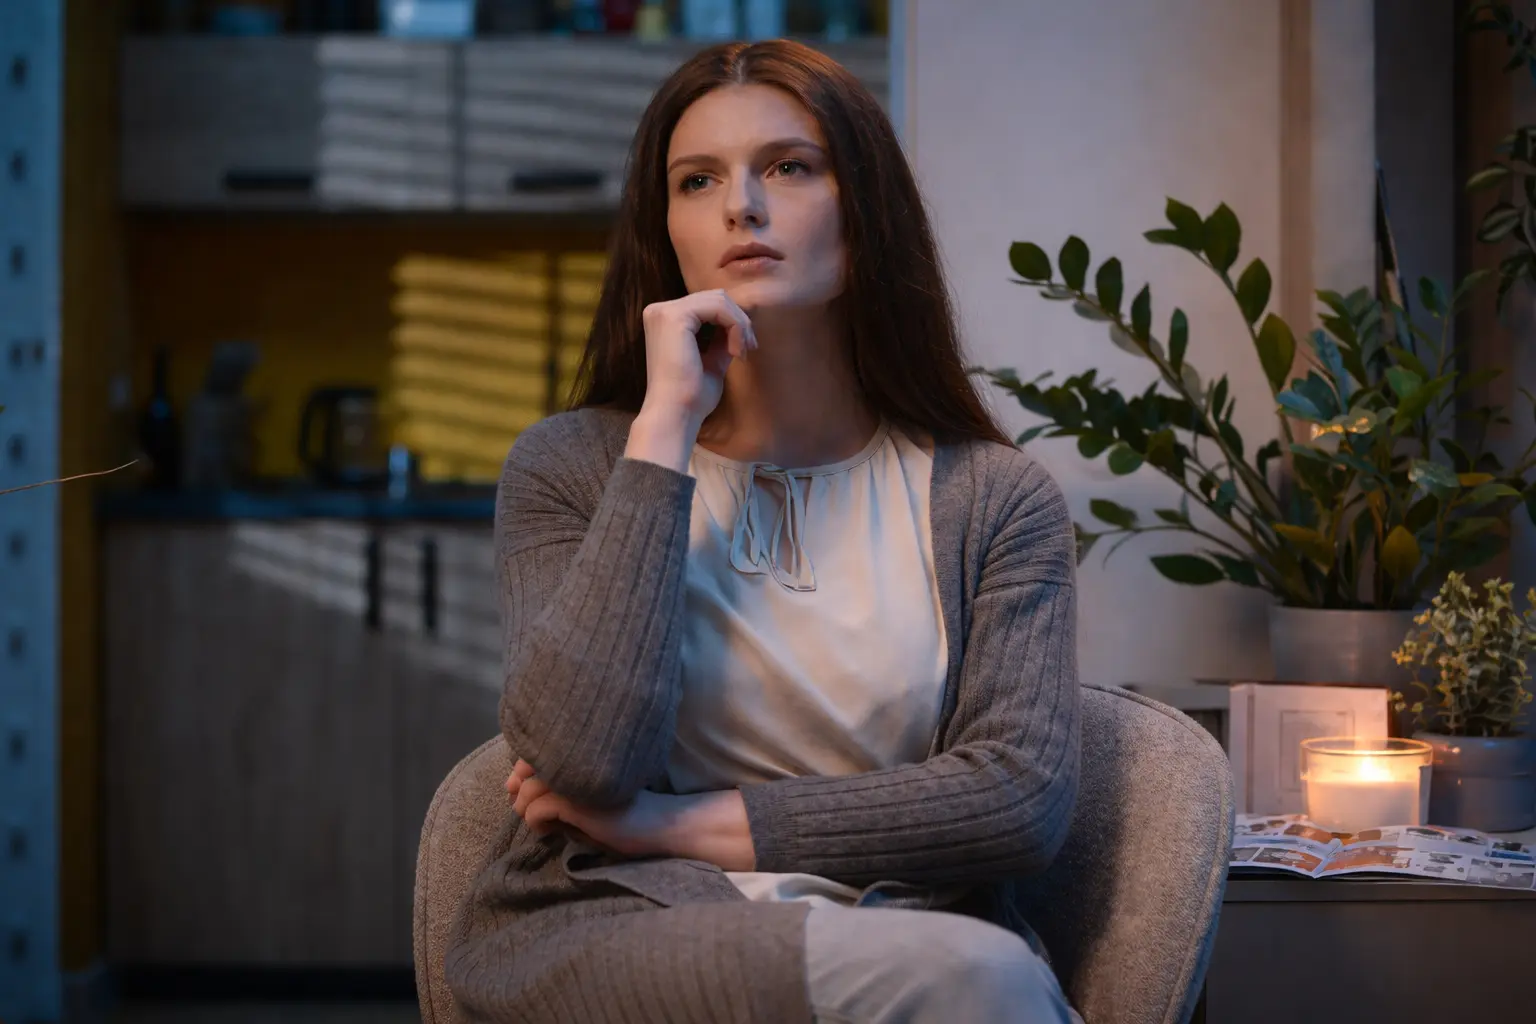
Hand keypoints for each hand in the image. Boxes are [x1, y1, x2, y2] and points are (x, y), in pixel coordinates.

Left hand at [505, 758, 681, 858]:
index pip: (540, 750)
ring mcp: (579, 779)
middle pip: (530, 766)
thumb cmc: (626, 814)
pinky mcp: (579, 802)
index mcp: (584, 754)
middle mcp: (579, 760)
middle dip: (517, 785)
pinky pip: (537, 808)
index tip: (514, 785)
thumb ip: (561, 793)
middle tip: (514, 801)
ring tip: (537, 822)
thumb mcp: (588, 801)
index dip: (522, 766)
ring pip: (530, 788)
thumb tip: (522, 792)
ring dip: (524, 807)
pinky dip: (535, 821)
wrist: (662, 825)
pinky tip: (546, 831)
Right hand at [627, 291, 756, 469]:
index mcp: (665, 321)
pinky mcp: (675, 317)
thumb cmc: (690, 397)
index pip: (708, 305)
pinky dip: (735, 326)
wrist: (675, 416)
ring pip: (719, 300)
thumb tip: (739, 325)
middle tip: (748, 348)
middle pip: (715, 298)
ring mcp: (664, 312)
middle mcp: (659, 311)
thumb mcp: (712, 362)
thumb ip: (721, 340)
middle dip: (739, 321)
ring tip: (741, 352)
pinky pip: (718, 307)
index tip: (745, 349)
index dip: (733, 322)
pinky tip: (735, 352)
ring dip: (739, 324)